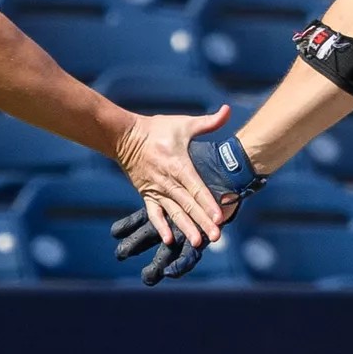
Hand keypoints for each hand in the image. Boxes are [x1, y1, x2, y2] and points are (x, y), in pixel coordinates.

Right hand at [110, 121, 263, 284]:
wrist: (125, 136)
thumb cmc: (157, 129)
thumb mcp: (183, 124)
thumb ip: (208, 122)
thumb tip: (227, 110)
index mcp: (178, 164)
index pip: (196, 187)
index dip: (208, 203)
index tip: (220, 217)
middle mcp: (167, 181)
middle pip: (188, 205)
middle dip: (203, 221)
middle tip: (216, 237)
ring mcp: (156, 190)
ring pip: (174, 213)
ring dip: (186, 228)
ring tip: (198, 243)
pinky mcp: (147, 195)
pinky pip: (154, 214)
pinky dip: (161, 227)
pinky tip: (170, 240)